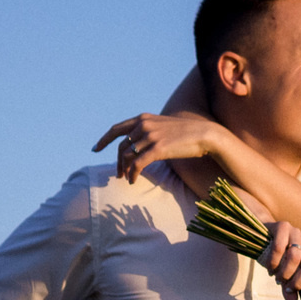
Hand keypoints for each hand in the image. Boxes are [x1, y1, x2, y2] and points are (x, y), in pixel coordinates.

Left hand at [95, 112, 223, 180]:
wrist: (204, 134)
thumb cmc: (185, 133)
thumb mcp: (163, 126)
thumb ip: (148, 130)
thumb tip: (136, 143)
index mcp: (143, 118)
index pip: (116, 129)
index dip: (103, 140)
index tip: (96, 149)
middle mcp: (143, 125)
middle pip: (120, 146)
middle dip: (117, 162)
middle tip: (118, 174)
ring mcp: (150, 137)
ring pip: (126, 156)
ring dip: (124, 170)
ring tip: (127, 179)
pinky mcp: (157, 149)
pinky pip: (137, 164)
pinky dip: (132, 174)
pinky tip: (133, 181)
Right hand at [262, 220, 300, 299]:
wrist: (264, 235)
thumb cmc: (279, 258)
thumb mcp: (286, 275)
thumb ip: (290, 288)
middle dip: (298, 282)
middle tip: (287, 288)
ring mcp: (297, 233)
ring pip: (294, 258)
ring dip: (284, 273)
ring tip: (277, 278)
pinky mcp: (283, 226)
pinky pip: (279, 248)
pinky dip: (273, 262)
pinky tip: (269, 267)